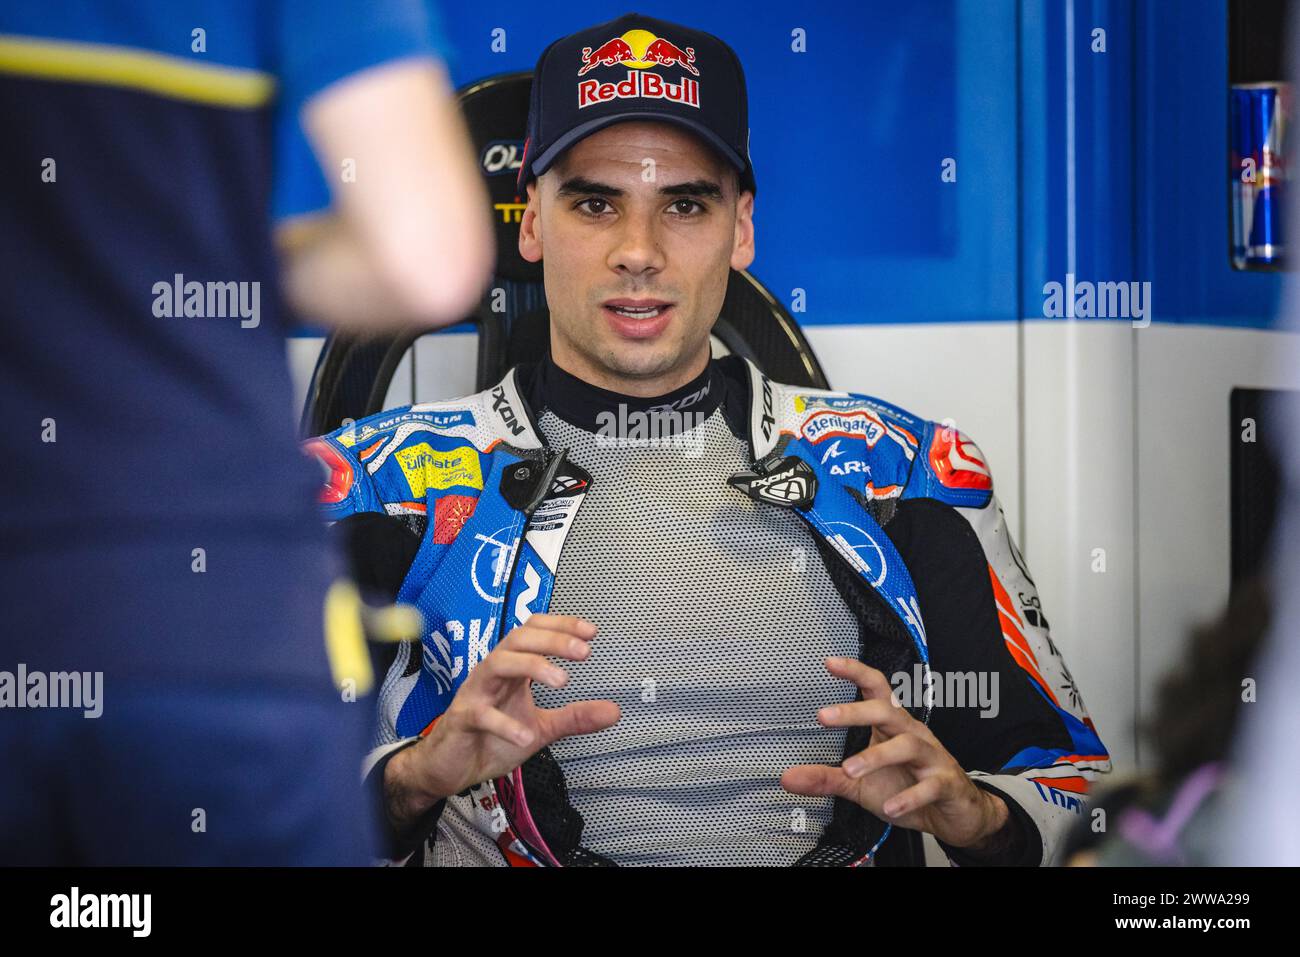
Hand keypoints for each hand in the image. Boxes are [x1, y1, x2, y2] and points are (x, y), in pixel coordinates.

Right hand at [386, 614, 619, 829]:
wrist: (450, 768)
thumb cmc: (490, 739)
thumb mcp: (541, 728)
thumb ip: (574, 717)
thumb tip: (613, 711)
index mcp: (512, 669)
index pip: (533, 631)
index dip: (560, 626)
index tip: (590, 632)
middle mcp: (493, 673)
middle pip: (519, 638)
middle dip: (553, 640)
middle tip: (583, 652)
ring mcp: (476, 693)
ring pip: (499, 663)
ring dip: (532, 666)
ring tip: (561, 680)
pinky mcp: (462, 719)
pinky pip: (481, 714)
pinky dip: (505, 723)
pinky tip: (525, 735)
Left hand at [781, 657, 1007, 850]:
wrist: (953, 814)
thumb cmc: (905, 785)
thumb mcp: (859, 784)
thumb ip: (827, 777)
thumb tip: (787, 777)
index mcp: (891, 726)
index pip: (876, 690)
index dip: (855, 672)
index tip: (828, 663)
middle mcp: (911, 733)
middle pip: (887, 710)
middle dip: (855, 711)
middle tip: (823, 716)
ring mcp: (931, 757)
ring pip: (907, 745)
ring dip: (876, 756)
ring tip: (850, 769)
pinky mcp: (946, 783)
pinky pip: (928, 786)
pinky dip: (909, 797)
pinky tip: (890, 807)